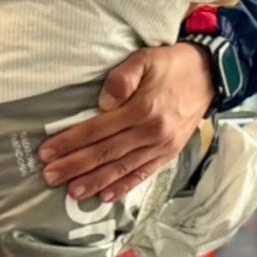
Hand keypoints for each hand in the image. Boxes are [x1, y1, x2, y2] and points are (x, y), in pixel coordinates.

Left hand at [38, 43, 215, 204]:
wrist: (210, 74)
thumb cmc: (170, 65)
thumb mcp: (144, 60)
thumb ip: (122, 79)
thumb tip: (103, 103)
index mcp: (142, 109)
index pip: (97, 130)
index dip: (70, 142)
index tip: (46, 152)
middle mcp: (152, 133)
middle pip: (106, 153)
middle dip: (75, 167)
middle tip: (50, 177)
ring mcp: (162, 146)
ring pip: (123, 168)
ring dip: (95, 182)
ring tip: (72, 193)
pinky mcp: (170, 153)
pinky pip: (144, 174)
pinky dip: (124, 187)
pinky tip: (106, 197)